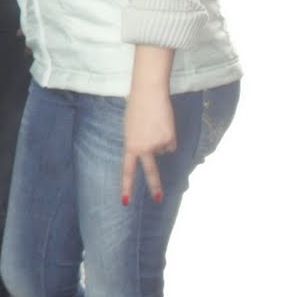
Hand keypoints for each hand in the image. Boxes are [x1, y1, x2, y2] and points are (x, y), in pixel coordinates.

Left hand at [121, 85, 175, 203]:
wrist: (148, 94)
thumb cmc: (136, 108)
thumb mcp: (130, 128)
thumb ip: (137, 143)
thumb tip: (152, 153)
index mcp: (130, 146)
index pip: (127, 171)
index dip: (127, 187)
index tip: (125, 202)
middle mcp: (143, 148)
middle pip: (151, 172)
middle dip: (155, 187)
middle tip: (158, 199)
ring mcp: (157, 144)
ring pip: (163, 150)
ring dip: (161, 140)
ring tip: (154, 125)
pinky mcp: (170, 138)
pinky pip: (171, 144)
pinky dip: (169, 137)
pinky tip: (163, 125)